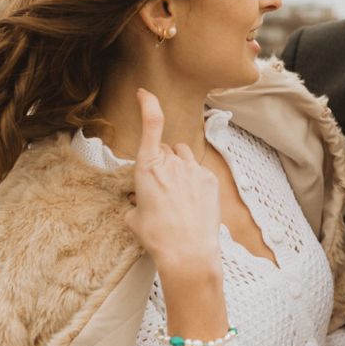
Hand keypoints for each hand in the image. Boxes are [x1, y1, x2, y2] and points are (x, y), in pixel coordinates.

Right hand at [124, 88, 220, 273]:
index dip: (148, 104)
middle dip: (161, 161)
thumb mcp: (134, 218)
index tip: (144, 93)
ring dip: (178, 168)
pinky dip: (193, 181)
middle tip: (159, 189)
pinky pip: (198, 171)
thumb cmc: (157, 237)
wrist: (188, 252)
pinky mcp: (210, 179)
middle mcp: (172, 163)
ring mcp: (194, 170)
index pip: (152, 124)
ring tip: (177, 196)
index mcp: (148, 168)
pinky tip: (192, 202)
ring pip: (183, 157)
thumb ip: (135, 201)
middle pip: (165, 149)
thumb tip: (138, 201)